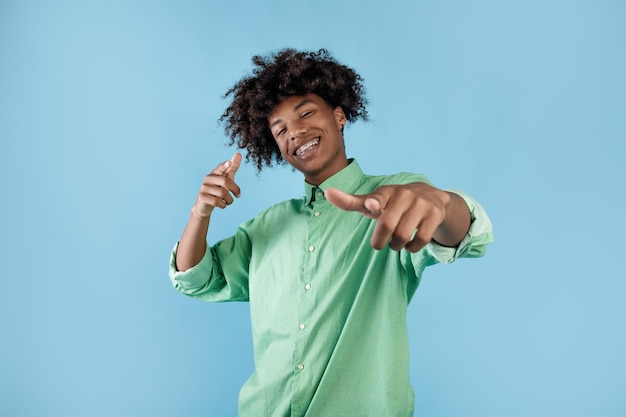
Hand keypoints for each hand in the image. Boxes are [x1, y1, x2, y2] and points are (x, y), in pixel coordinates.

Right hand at [192, 153, 241, 218]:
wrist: (204, 206)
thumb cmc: (218, 190)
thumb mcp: (226, 179)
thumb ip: (232, 168)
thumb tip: (238, 154)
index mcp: (214, 173)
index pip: (220, 168)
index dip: (224, 166)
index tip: (229, 163)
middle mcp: (208, 178)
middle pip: (225, 181)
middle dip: (235, 190)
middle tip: (238, 196)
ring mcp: (203, 187)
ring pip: (223, 193)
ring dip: (230, 200)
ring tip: (229, 201)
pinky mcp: (202, 197)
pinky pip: (217, 201)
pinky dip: (223, 205)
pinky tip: (223, 205)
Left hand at [325, 183, 451, 251]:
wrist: (431, 197)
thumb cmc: (393, 203)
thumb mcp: (373, 202)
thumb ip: (350, 201)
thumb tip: (327, 193)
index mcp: (386, 192)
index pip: (379, 196)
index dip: (374, 202)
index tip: (372, 206)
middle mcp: (404, 195)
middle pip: (388, 225)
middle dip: (380, 240)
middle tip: (379, 244)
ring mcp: (421, 204)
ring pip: (403, 236)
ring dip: (396, 246)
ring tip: (396, 243)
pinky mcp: (434, 214)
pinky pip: (420, 240)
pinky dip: (412, 248)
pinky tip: (410, 244)